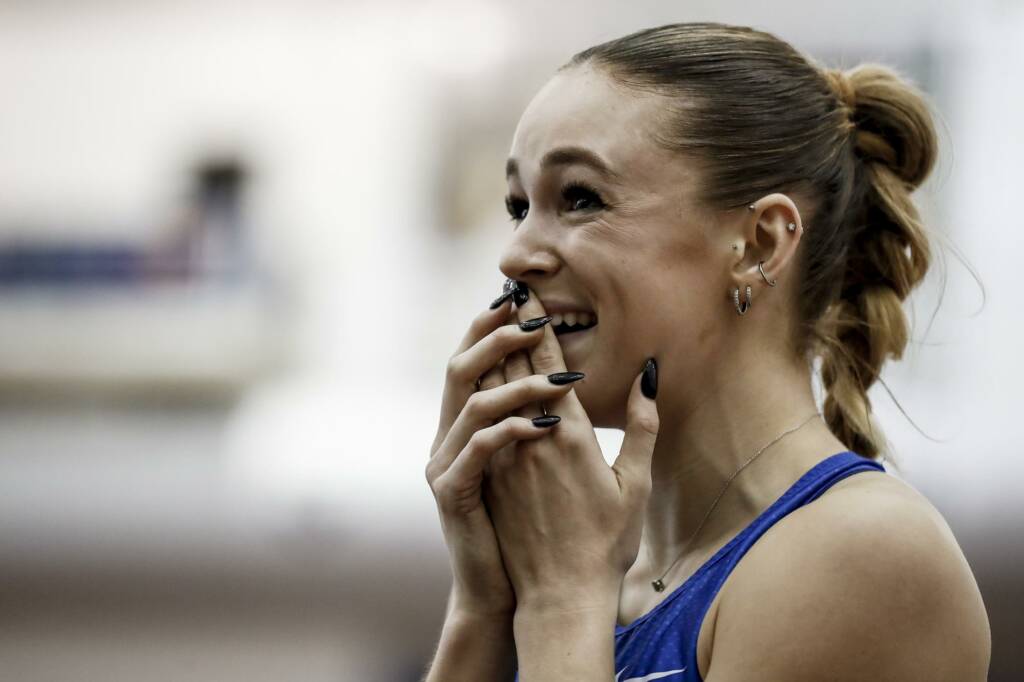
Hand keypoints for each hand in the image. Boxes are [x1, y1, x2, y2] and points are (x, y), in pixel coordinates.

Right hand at [426, 285, 577, 618]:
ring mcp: (448, 462)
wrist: (516, 592)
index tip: (529, 297)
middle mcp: (455, 436)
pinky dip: (510, 429)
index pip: (484, 361)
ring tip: (559, 376)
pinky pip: (479, 449)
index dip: (500, 326)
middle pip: (466, 367)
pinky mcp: (453, 491)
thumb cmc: (544, 531)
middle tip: (533, 313)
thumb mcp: (555, 468)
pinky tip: (547, 424)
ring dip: (516, 382)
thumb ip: (572, 418)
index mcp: (476, 426)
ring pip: (472, 401)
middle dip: (498, 335)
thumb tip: (621, 373)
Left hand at [484, 283, 660, 612]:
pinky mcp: (490, 475)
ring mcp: (506, 455)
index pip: (549, 363)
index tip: (526, 293)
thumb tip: (648, 374)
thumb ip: (642, 426)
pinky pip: (479, 421)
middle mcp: (533, 437)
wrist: (561, 593)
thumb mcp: (636, 483)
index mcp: (571, 432)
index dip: (537, 325)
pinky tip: (476, 377)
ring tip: (487, 323)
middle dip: (509, 327)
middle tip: (502, 292)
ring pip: (491, 390)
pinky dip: (478, 391)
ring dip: (490, 353)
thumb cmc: (607, 542)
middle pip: (514, 367)